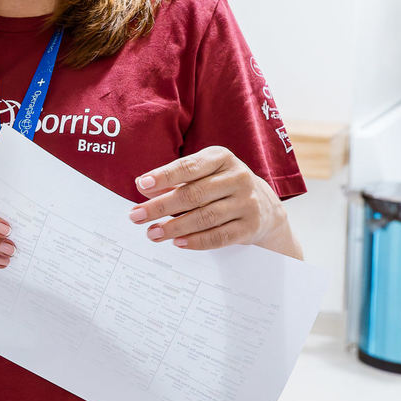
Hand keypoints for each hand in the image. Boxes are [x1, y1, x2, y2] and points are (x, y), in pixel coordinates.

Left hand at [129, 146, 287, 250]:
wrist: (264, 206)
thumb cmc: (221, 186)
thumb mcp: (202, 174)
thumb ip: (173, 179)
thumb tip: (142, 186)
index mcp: (221, 158)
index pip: (189, 166)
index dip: (165, 176)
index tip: (142, 184)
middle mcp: (237, 177)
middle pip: (194, 194)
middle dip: (161, 206)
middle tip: (137, 216)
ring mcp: (246, 202)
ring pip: (205, 217)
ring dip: (174, 227)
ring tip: (152, 233)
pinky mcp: (250, 226)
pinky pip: (219, 236)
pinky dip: (196, 241)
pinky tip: (177, 242)